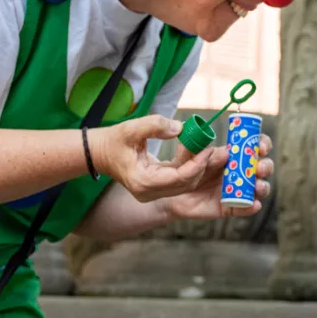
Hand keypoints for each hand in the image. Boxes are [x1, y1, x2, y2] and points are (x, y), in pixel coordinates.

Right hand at [90, 115, 212, 202]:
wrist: (99, 152)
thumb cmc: (114, 140)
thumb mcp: (132, 128)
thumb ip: (155, 126)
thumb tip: (180, 128)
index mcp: (143, 182)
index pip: (179, 178)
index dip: (197, 164)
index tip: (208, 149)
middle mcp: (149, 192)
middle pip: (185, 184)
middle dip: (203, 166)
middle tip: (217, 149)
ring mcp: (153, 192)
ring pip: (185, 183)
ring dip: (198, 166)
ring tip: (210, 148)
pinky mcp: (157, 186)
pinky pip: (179, 178)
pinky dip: (189, 165)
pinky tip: (197, 150)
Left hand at [161, 133, 274, 219]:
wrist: (172, 193)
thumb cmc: (182, 169)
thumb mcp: (187, 155)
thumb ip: (199, 150)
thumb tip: (221, 152)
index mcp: (234, 155)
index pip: (255, 146)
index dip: (263, 145)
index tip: (261, 148)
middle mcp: (240, 172)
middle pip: (263, 167)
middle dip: (266, 166)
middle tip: (259, 169)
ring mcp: (238, 190)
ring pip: (259, 188)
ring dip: (263, 187)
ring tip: (257, 187)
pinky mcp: (231, 207)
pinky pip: (245, 208)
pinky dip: (252, 207)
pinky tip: (253, 204)